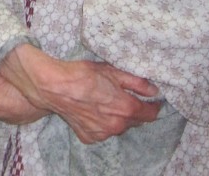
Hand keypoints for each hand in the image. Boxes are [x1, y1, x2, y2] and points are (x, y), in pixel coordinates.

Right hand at [0, 43, 160, 142]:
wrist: (54, 87)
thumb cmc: (82, 74)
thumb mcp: (112, 71)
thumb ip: (136, 82)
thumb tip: (154, 91)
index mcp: (125, 108)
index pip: (150, 114)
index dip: (154, 106)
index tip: (153, 100)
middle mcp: (117, 125)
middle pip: (134, 121)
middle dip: (133, 110)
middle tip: (123, 95)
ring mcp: (103, 134)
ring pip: (118, 126)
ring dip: (117, 117)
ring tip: (104, 100)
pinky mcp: (90, 137)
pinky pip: (103, 131)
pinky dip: (102, 122)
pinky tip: (92, 109)